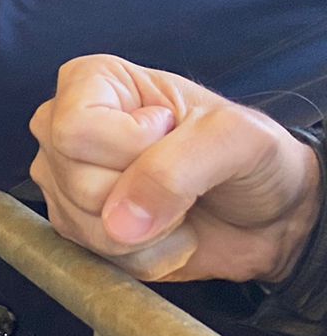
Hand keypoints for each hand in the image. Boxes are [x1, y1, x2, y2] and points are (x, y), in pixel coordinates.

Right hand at [29, 55, 321, 282]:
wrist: (271, 216)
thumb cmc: (253, 159)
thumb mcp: (235, 139)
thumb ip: (176, 168)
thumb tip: (120, 221)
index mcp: (94, 82)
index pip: (74, 128)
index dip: (129, 146)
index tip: (171, 134)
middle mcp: (65, 127)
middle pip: (75, 179)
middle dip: (142, 195)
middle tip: (180, 178)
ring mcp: (64, 179)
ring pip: (82, 222)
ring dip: (147, 230)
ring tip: (177, 205)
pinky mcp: (75, 225)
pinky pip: (95, 253)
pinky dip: (144, 254)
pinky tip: (165, 229)